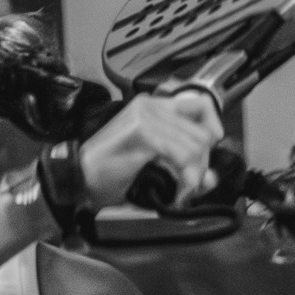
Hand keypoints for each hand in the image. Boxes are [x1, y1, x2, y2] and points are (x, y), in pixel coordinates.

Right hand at [78, 90, 223, 207]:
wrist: (81, 180)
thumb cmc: (111, 173)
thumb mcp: (153, 162)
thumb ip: (183, 165)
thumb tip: (211, 177)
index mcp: (152, 105)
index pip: (201, 104)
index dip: (213, 128)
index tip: (209, 151)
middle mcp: (151, 106)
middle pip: (202, 131)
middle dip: (202, 164)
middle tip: (190, 184)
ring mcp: (146, 117)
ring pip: (195, 145)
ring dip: (194, 175)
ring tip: (182, 190)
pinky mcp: (143, 133)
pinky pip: (181, 154)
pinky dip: (185, 177)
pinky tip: (178, 190)